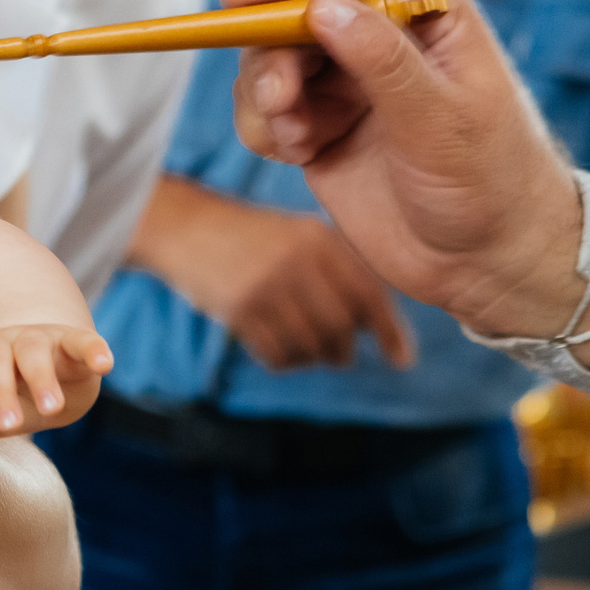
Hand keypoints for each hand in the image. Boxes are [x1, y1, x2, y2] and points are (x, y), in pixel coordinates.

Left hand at [0, 326, 107, 444]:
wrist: (49, 377)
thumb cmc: (4, 400)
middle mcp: (0, 345)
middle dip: (0, 391)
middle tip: (9, 425)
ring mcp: (37, 340)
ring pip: (33, 351)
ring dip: (42, 378)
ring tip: (51, 409)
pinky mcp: (72, 342)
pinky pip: (82, 341)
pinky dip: (93, 350)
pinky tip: (105, 364)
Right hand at [130, 177, 416, 370]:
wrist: (186, 228)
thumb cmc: (253, 238)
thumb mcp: (299, 236)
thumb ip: (341, 270)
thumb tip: (385, 328)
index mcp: (318, 239)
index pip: (368, 294)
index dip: (390, 331)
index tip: (403, 359)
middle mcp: (297, 260)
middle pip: (341, 328)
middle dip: (342, 350)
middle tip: (338, 355)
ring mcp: (266, 285)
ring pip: (310, 346)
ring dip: (312, 357)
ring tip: (303, 348)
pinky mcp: (239, 310)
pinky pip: (277, 355)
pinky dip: (285, 361)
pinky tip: (279, 348)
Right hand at [223, 0, 589, 340]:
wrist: (487, 263)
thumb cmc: (489, 183)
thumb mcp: (440, 119)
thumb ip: (382, 61)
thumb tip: (321, 7)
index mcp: (428, 19)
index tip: (240, 0)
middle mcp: (383, 44)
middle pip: (298, 18)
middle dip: (275, 55)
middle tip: (277, 100)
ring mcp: (350, 88)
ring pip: (274, 63)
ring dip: (267, 95)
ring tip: (293, 139)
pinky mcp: (323, 131)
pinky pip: (269, 110)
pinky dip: (266, 127)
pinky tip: (294, 155)